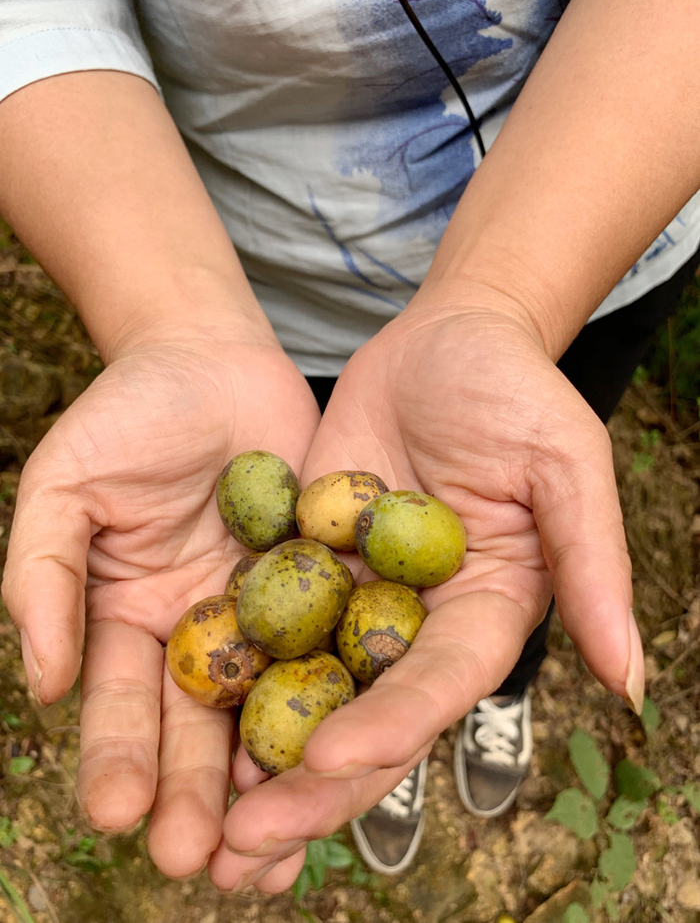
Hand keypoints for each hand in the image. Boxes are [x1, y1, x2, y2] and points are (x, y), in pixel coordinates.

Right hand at [2, 330, 319, 880]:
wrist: (211, 358)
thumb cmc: (127, 416)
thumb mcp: (65, 487)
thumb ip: (42, 578)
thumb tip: (39, 685)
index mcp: (134, 621)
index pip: (126, 705)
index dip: (119, 758)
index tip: (118, 814)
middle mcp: (205, 632)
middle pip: (203, 726)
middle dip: (196, 793)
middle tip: (203, 861)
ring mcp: (272, 612)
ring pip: (276, 704)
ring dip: (275, 772)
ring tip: (278, 843)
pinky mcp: (329, 582)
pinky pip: (341, 641)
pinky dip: (347, 693)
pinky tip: (358, 742)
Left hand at [210, 287, 643, 890]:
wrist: (444, 338)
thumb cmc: (516, 391)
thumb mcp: (564, 466)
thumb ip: (593, 565)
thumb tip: (633, 684)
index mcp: (486, 615)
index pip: (438, 686)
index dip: (390, 726)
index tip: (328, 757)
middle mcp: (417, 623)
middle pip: (365, 713)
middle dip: (311, 781)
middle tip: (243, 844)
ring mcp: (355, 597)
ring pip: (304, 687)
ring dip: (255, 752)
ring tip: (201, 819)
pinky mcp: (304, 563)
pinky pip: (261, 621)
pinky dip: (227, 671)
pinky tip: (176, 711)